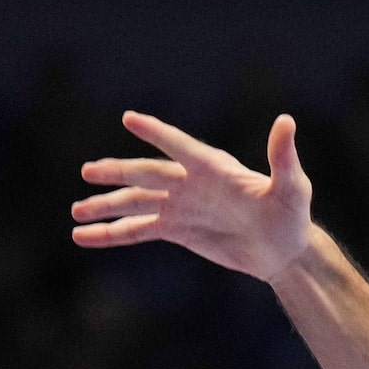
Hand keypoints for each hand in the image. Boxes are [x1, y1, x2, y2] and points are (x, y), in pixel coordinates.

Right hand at [73, 111, 316, 281]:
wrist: (282, 250)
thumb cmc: (291, 215)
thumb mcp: (292, 188)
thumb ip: (283, 158)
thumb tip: (286, 122)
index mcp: (214, 168)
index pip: (180, 146)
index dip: (157, 133)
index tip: (130, 119)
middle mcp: (190, 182)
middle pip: (147, 175)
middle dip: (117, 173)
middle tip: (87, 172)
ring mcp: (179, 206)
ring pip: (135, 203)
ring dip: (106, 206)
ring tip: (76, 211)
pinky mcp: (175, 230)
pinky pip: (137, 231)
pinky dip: (112, 234)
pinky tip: (85, 236)